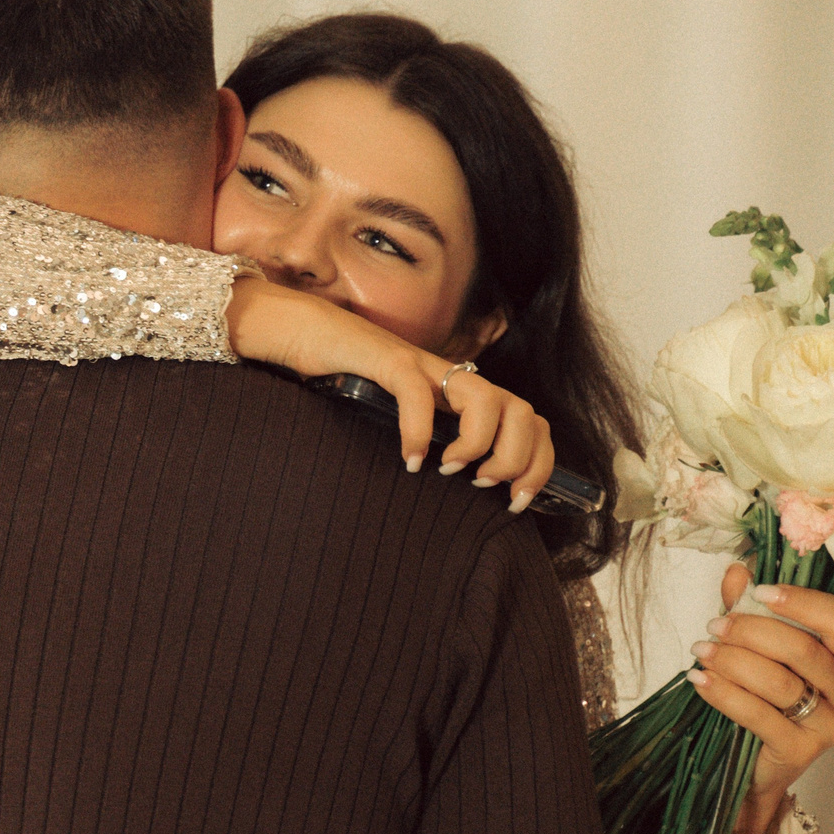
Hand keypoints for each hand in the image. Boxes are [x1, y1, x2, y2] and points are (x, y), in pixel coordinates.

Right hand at [225, 277, 553, 510]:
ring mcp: (422, 366)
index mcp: (460, 393)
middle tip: (484, 487)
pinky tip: (408, 459)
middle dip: (516, 460)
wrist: (295, 331)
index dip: (538, 462)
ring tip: (449, 469)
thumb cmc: (339, 381)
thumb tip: (447, 491)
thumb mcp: (394, 419)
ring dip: (478, 444)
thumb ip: (424, 442)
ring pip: (488, 400)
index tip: (519, 502)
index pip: (529, 421)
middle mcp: (451, 377)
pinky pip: (418, 394)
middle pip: (523, 412)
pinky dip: (419, 432)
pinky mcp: (387, 359)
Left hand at [687, 562, 833, 833]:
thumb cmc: (764, 698)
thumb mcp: (756, 647)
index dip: (802, 603)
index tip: (757, 591)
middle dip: (753, 632)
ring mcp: (832, 724)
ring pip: (781, 683)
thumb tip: (738, 571)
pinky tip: (699, 679)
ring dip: (734, 661)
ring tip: (700, 650)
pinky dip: (724, 693)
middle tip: (714, 625)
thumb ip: (750, 609)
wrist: (756, 765)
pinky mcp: (804, 750)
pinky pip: (761, 715)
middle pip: (806, 651)